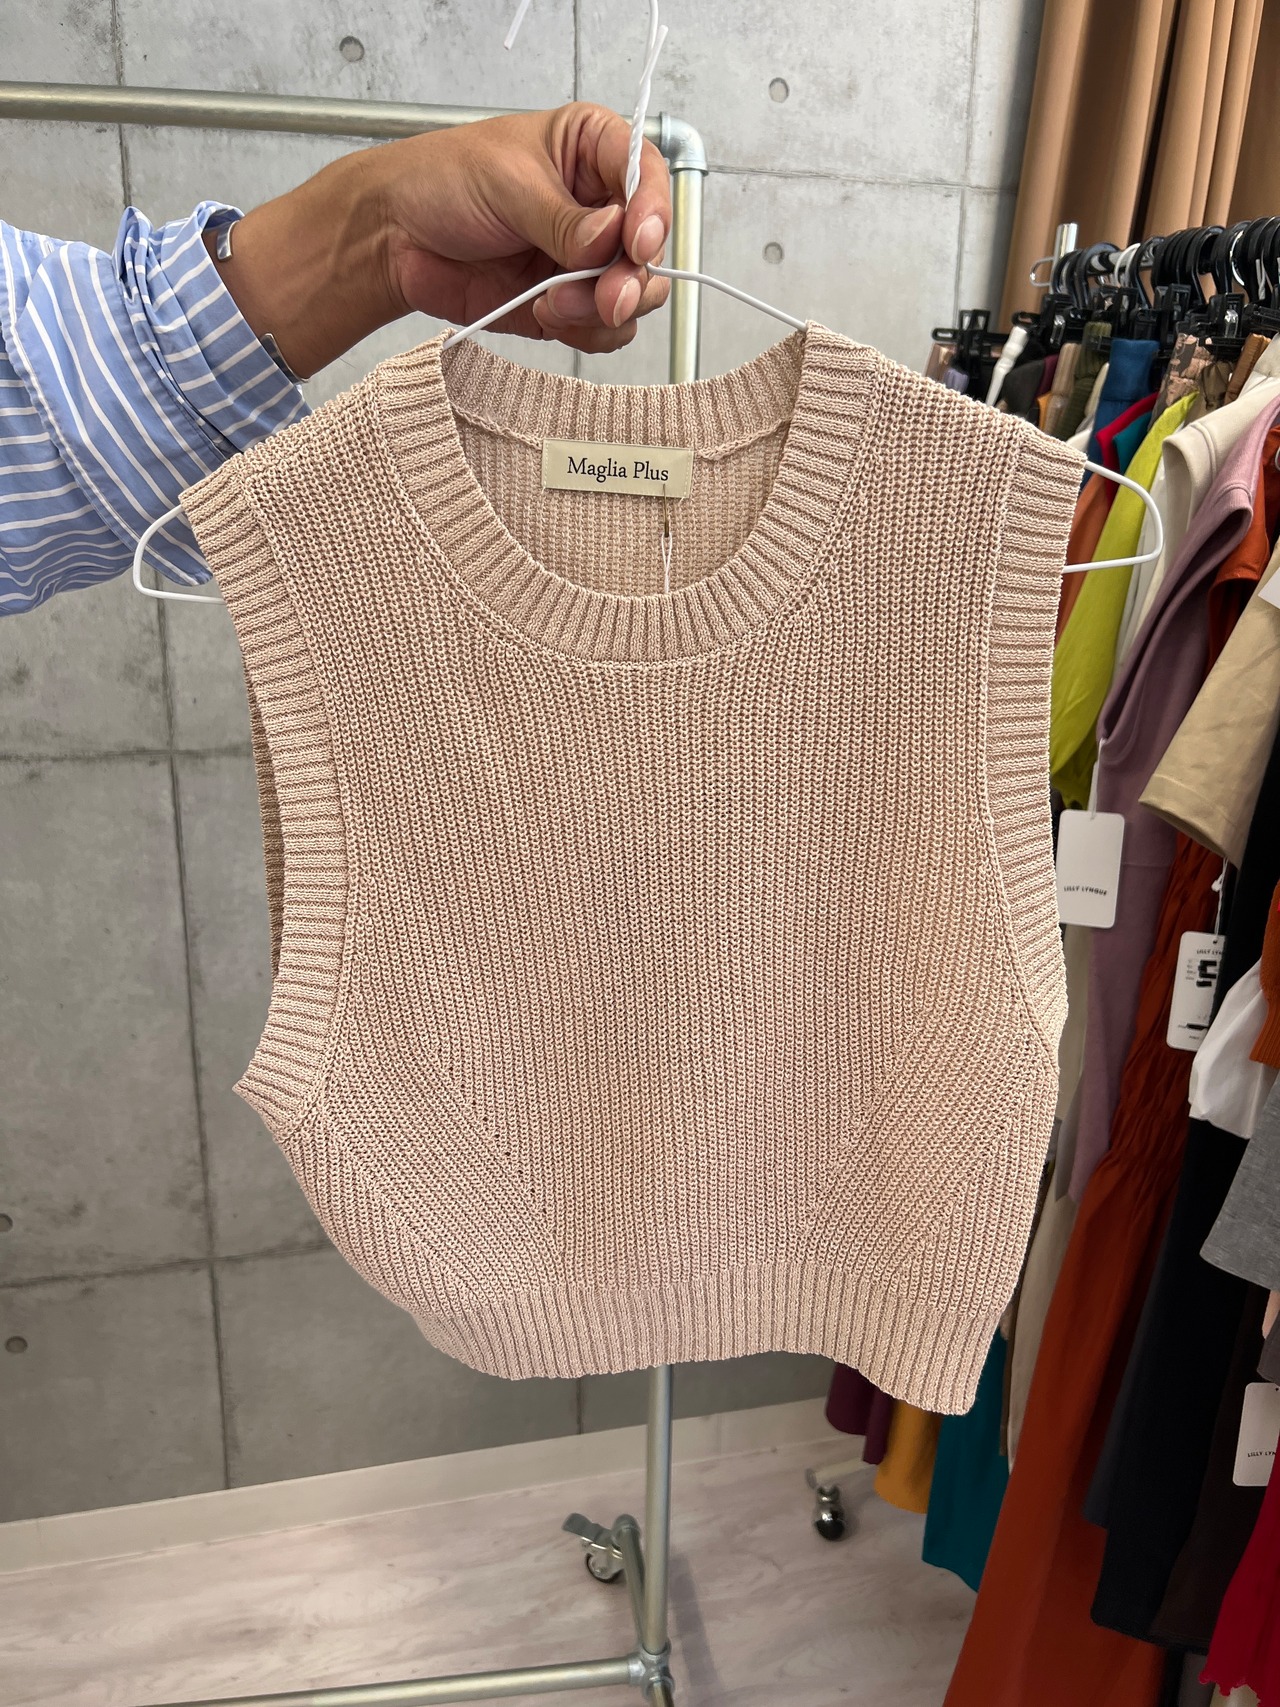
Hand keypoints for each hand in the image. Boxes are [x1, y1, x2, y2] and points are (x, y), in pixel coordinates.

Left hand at [206, 102, 671, 379]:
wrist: (394, 237)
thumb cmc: (441, 181)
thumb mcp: (506, 184)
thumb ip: (563, 218)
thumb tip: (610, 240)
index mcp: (592, 150)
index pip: (646, 177)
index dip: (652, 212)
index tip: (637, 242)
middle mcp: (598, 205)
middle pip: (648, 249)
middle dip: (630, 278)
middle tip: (607, 296)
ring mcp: (586, 259)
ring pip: (634, 295)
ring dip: (604, 310)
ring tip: (554, 305)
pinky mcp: (568, 303)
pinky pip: (603, 328)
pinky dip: (585, 331)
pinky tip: (546, 314)